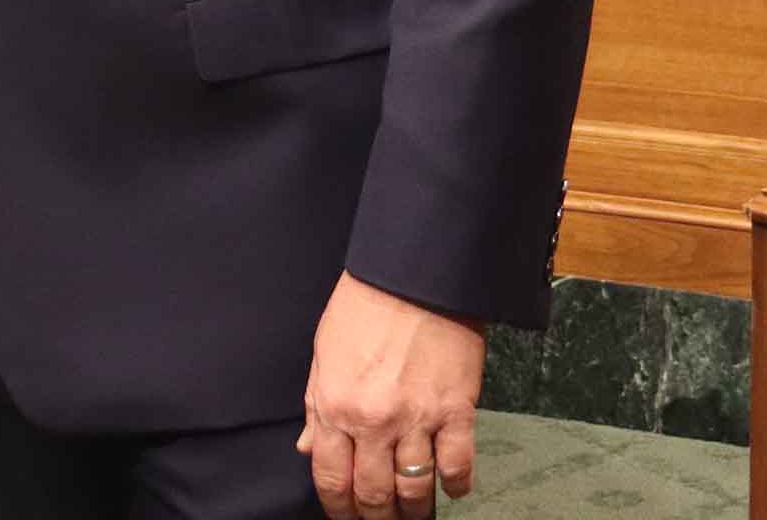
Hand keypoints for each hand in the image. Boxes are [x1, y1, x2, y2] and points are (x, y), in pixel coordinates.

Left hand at [297, 272, 481, 515]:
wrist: (415, 272)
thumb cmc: (364, 305)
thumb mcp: (324, 351)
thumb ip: (316, 405)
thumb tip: (308, 448)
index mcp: (333, 406)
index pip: (331, 478)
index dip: (338, 508)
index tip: (346, 518)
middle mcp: (372, 422)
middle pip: (372, 493)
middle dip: (376, 517)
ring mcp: (416, 419)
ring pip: (414, 489)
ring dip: (414, 510)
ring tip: (415, 514)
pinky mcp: (456, 409)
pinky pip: (457, 464)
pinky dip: (456, 484)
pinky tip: (454, 489)